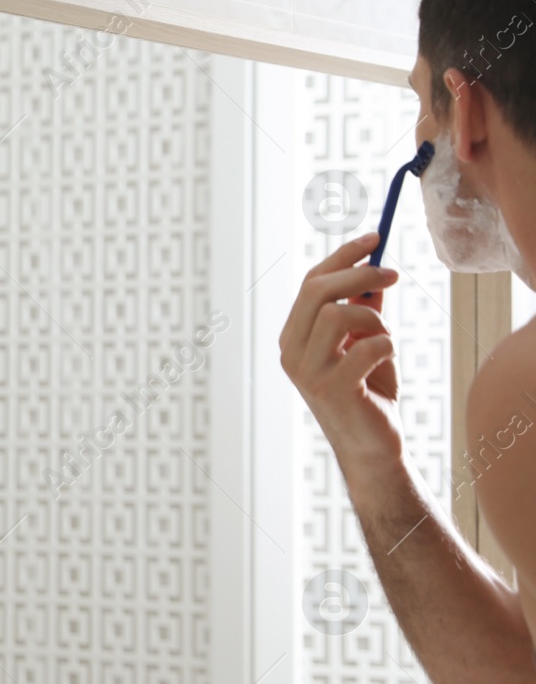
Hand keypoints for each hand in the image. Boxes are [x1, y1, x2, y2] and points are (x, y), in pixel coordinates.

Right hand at [278, 231, 403, 468]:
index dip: (343, 256)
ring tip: (386, 339)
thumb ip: (363, 309)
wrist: (371, 445)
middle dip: (359, 275)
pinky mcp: (331, 389)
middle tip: (394, 275)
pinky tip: (386, 362)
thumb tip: (374, 272)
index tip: (375, 238)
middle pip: (317, 292)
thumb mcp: (366, 341)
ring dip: (375, 320)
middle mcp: (290, 351)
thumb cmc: (368, 391)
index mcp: (293, 336)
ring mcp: (307, 372)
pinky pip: (367, 347)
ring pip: (339, 315)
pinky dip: (387, 346)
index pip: (311, 282)